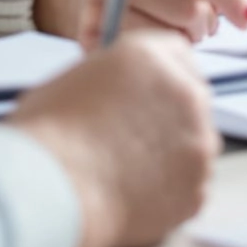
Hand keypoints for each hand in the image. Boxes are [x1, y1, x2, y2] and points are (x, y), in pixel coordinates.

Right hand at [9, 31, 218, 246]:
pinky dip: (170, 190)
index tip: (148, 92)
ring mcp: (197, 144)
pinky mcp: (197, 188)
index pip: (176, 52)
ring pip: (195, 144)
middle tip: (136, 136)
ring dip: (172, 153)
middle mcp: (184, 94)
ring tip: (128, 171)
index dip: (159, 75)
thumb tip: (119, 96)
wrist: (54, 189)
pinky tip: (135, 194)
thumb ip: (112, 81)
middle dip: (170, 114)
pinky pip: (190, 185)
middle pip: (192, 97)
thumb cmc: (49, 135)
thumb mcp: (75, 81)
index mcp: (150, 57)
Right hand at [32, 0, 246, 46]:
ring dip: (184, 39)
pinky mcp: (94, 37)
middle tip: (201, 25)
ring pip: (172, 35)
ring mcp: (98, 2)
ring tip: (172, 29)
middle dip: (205, 22)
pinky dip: (159, 53)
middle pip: (187, 7)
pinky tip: (152, 42)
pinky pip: (150, 54)